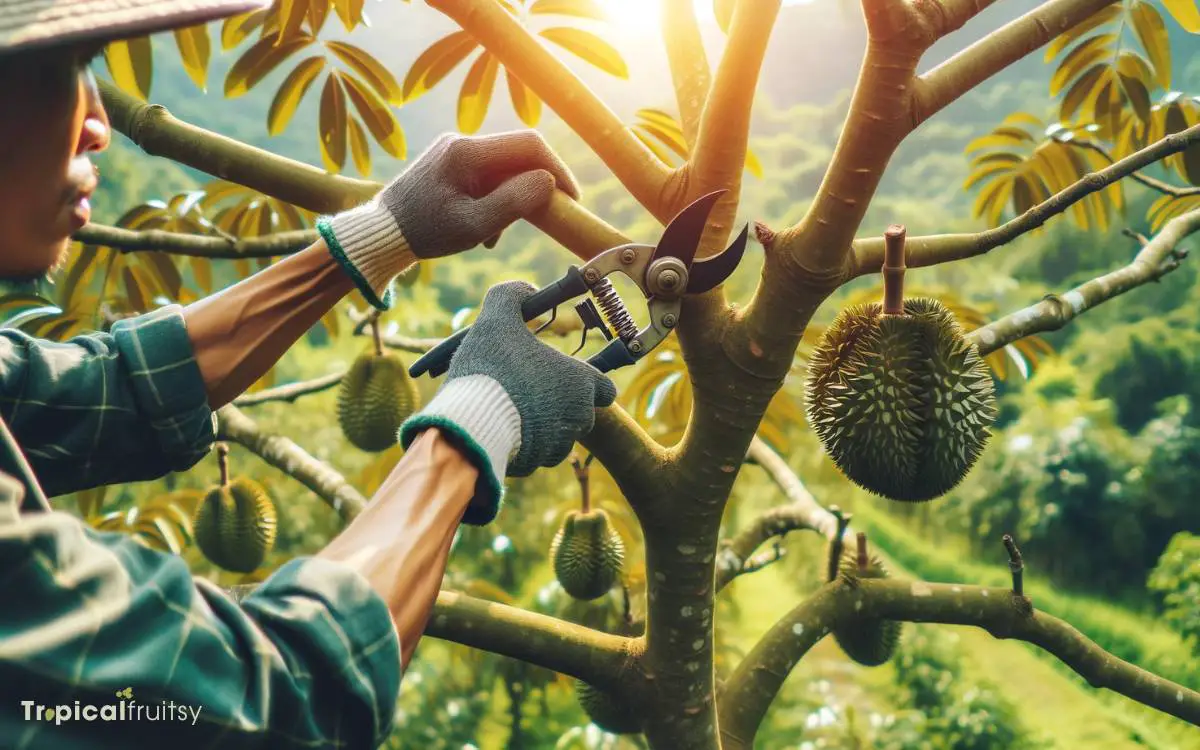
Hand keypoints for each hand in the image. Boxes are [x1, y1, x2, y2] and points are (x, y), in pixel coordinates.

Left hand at [317, 130, 579, 309]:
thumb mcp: (473, 225)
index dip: (557, 169)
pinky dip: (493, 199)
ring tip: (495, 234)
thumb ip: (513, 202)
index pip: (529, 145)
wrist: (380, 234)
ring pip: (503, 168)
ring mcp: (454, 151)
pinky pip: (486, 176)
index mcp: (467, 152)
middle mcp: (461, 142)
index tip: (570, 198)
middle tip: (545, 217)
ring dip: (511, 198)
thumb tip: (548, 182)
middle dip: (534, 186)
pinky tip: (482, 229)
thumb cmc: (424, 232)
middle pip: (517, 155)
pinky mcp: (449, 164)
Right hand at [398, 281, 615, 524]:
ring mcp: (557, 446)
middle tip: (529, 388)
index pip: (605, 388)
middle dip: (559, 403)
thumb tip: (525, 287)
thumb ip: (512, 295)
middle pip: (580, 413)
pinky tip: (499, 427)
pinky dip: (522, 444)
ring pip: (558, 436)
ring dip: (541, 424)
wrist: (469, 422)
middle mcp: (578, 418)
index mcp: (580, 383)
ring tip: (510, 409)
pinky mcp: (534, 465)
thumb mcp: (497, 317)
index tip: (563, 376)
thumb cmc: (491, 367)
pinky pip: (534, 454)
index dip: (587, 382)